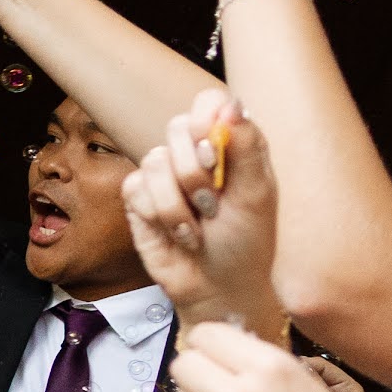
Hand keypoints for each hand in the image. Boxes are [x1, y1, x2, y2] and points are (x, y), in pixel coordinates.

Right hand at [125, 85, 284, 335]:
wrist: (216, 288)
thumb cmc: (245, 245)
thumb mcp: (257, 196)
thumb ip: (246, 147)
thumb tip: (232, 105)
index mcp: (230, 147)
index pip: (210, 103)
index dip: (206, 118)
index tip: (214, 149)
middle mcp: (195, 154)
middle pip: (177, 127)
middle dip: (194, 172)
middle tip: (212, 203)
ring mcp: (165, 176)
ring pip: (154, 161)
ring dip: (177, 204)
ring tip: (197, 227)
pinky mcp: (140, 198)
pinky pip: (135, 188)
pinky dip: (158, 215)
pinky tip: (176, 233)